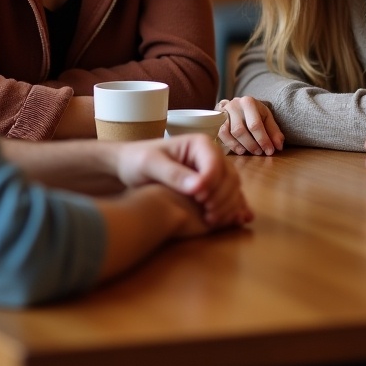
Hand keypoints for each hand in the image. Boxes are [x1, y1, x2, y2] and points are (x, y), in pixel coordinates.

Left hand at [113, 134, 252, 228]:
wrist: (131, 167)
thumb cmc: (138, 160)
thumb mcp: (151, 164)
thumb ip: (174, 174)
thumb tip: (198, 187)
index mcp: (200, 144)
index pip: (215, 164)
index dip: (211, 183)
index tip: (198, 199)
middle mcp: (212, 155)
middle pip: (229, 177)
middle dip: (222, 198)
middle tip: (208, 216)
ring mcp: (214, 171)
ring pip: (233, 188)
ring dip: (228, 206)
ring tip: (211, 220)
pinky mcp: (213, 186)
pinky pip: (230, 196)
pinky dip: (233, 209)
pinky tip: (234, 221)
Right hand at [218, 96, 283, 155]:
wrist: (236, 106)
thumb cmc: (254, 113)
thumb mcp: (266, 117)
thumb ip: (273, 131)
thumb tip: (279, 146)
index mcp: (248, 102)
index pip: (255, 124)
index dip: (263, 140)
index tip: (270, 151)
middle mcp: (234, 105)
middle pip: (241, 130)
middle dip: (252, 145)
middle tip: (260, 152)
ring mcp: (223, 113)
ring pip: (231, 133)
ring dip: (243, 146)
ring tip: (251, 152)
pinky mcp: (216, 121)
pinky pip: (222, 135)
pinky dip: (232, 145)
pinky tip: (240, 150)